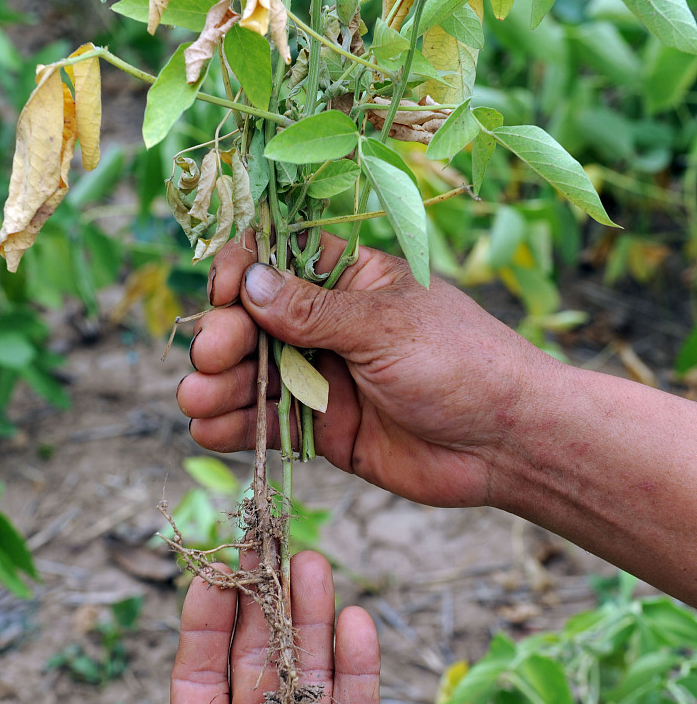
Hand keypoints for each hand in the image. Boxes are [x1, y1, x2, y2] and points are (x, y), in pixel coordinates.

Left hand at [40, 552, 425, 703]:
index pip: (197, 680)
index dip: (203, 624)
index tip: (209, 568)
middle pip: (254, 661)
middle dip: (260, 601)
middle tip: (267, 539)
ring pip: (306, 672)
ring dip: (310, 618)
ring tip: (313, 561)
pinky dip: (358, 664)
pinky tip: (358, 621)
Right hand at [177, 233, 546, 508]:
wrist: (507, 444)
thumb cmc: (462, 363)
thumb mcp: (386, 326)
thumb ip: (313, 311)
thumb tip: (249, 283)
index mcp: (349, 279)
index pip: (275, 260)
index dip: (241, 272)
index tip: (226, 294)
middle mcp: (328, 324)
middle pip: (251, 321)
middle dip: (223, 337)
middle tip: (214, 357)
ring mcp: (322, 377)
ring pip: (251, 375)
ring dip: (217, 386)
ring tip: (196, 400)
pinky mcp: (322, 429)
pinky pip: (267, 424)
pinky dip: (235, 427)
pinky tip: (209, 431)